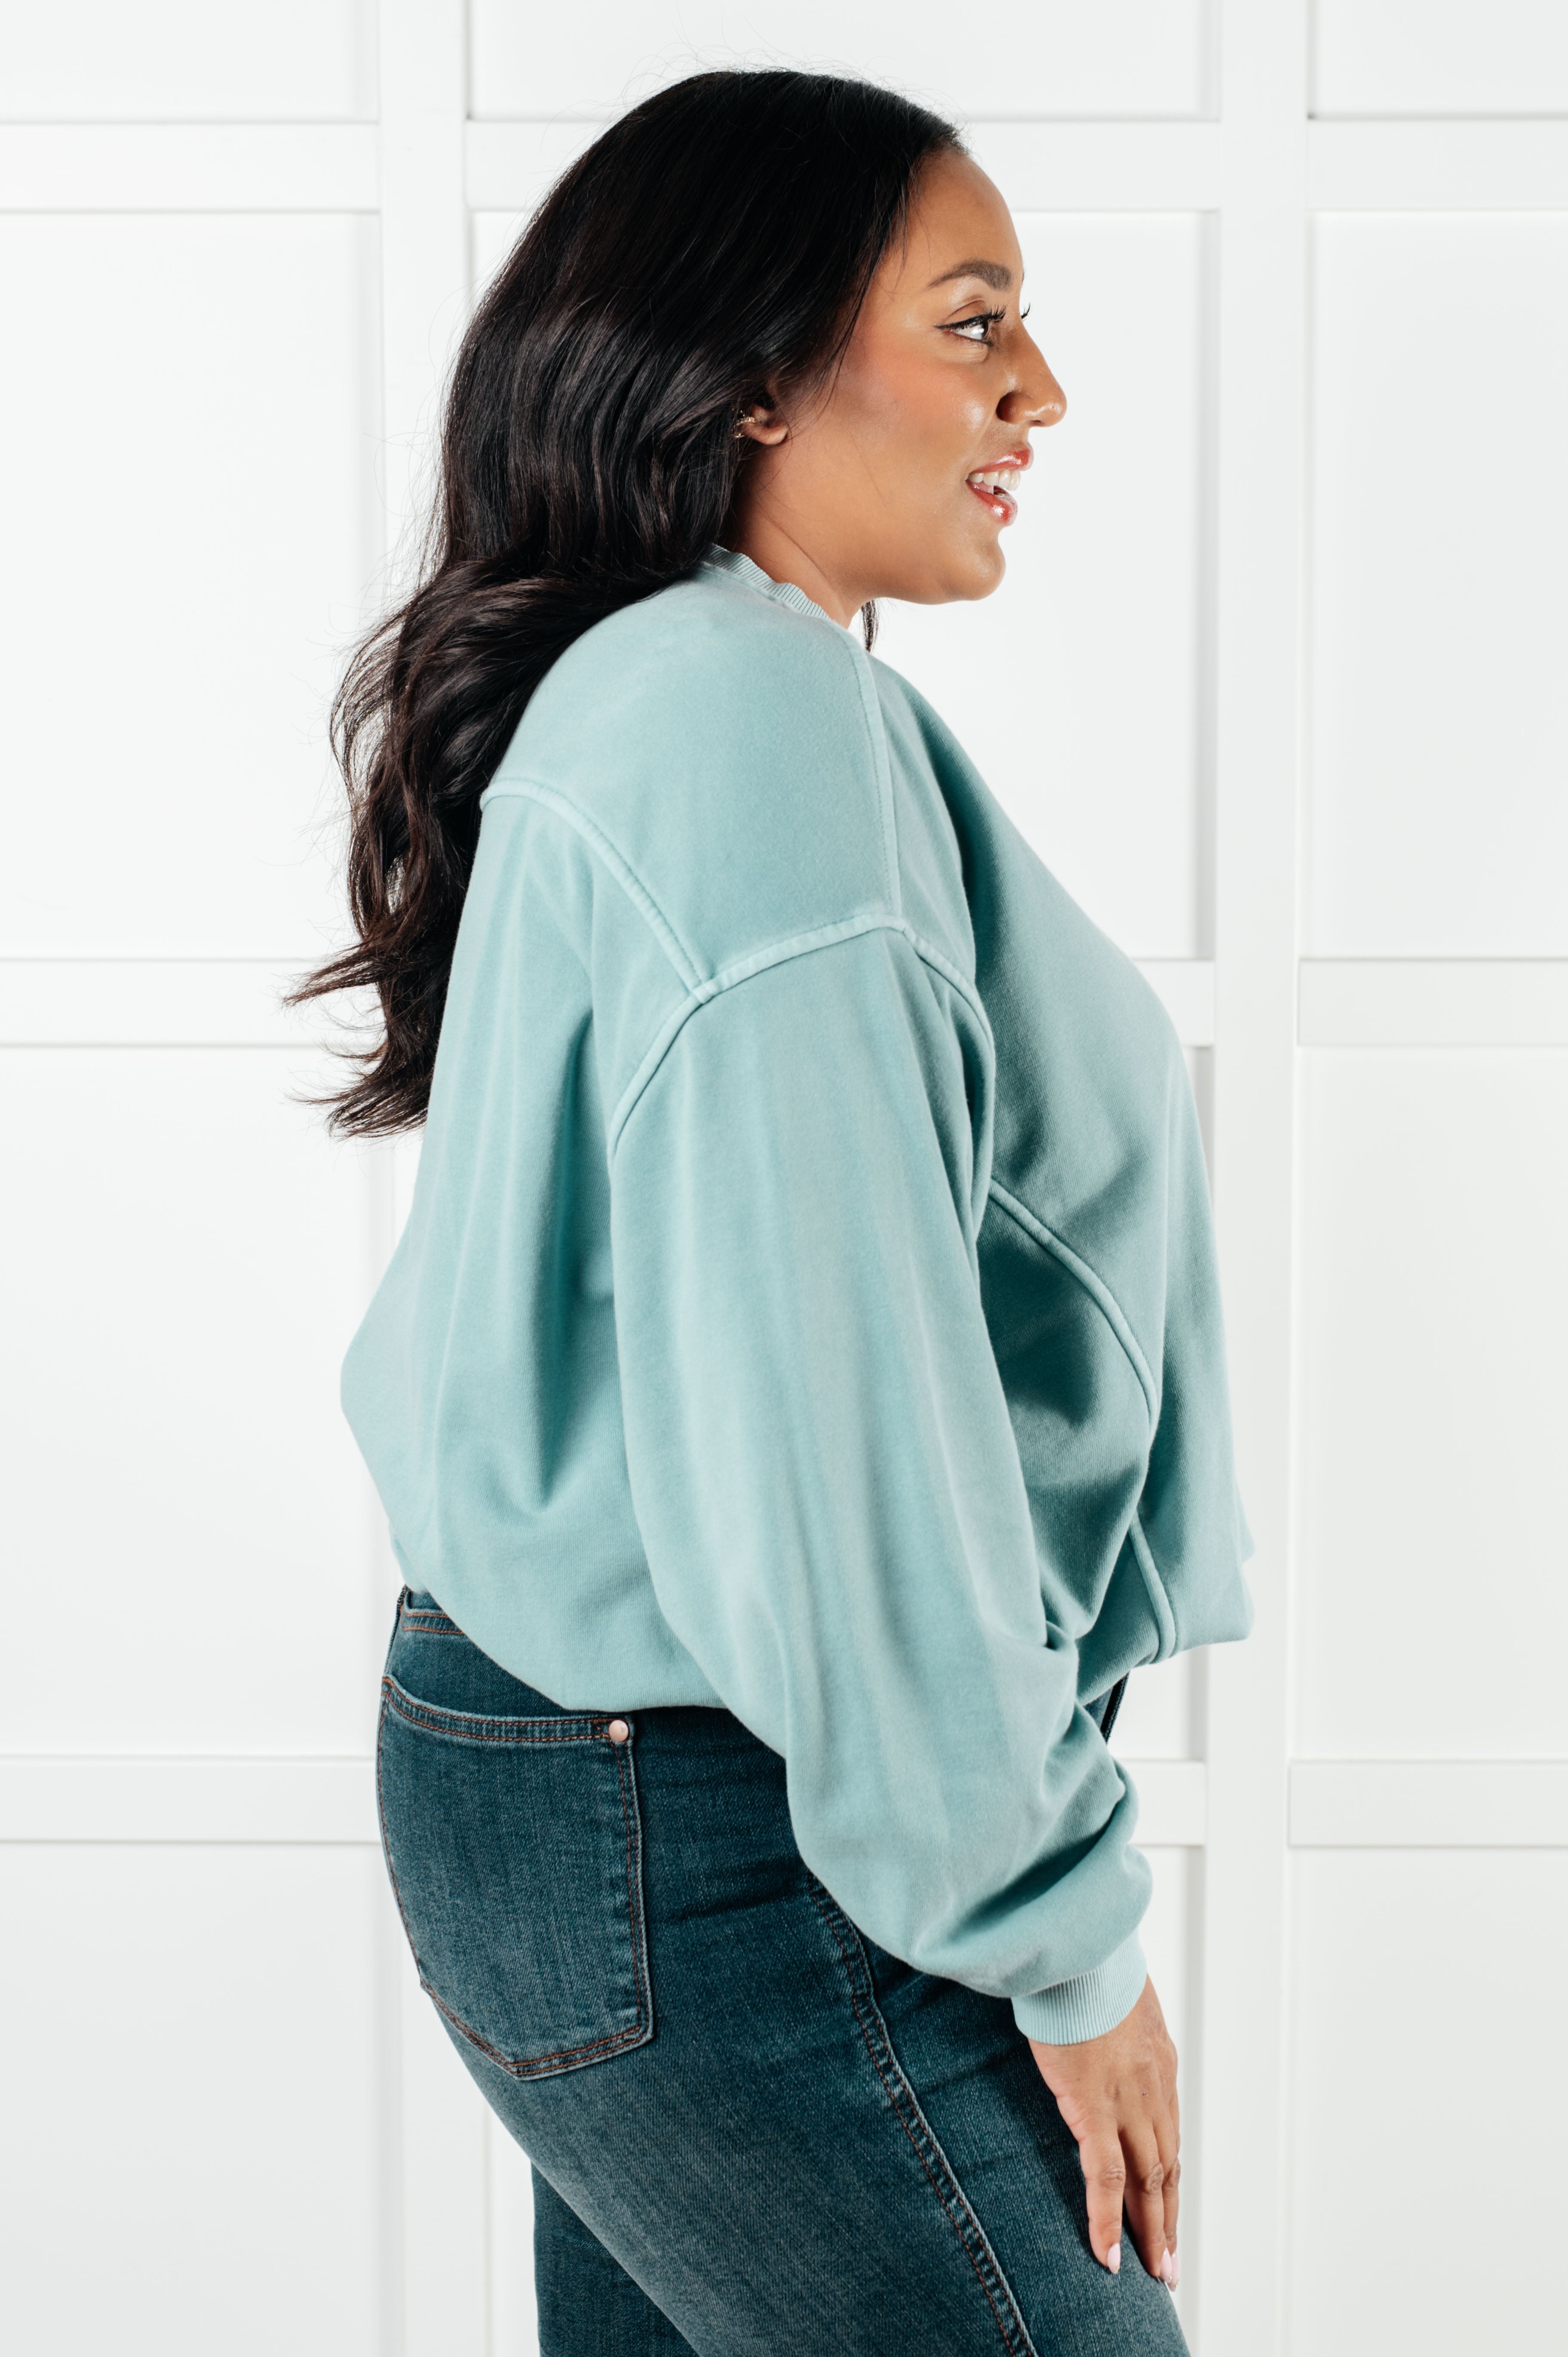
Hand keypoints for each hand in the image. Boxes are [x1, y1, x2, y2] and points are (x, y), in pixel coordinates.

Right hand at [1027, 1974, 1179, 2286]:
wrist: (1078, 1944)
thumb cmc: (1086, 1963)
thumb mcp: (1113, 1998)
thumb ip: (1114, 2028)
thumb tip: (1102, 2035)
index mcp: (1158, 2062)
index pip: (1168, 2136)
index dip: (1168, 2180)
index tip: (1167, 2211)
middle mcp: (1152, 2087)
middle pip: (1166, 2168)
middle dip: (1167, 2219)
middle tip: (1169, 2265)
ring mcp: (1126, 2099)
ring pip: (1147, 2181)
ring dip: (1150, 2231)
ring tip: (1152, 2272)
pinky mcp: (1092, 2104)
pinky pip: (1104, 2175)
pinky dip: (1107, 2219)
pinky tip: (1106, 2255)